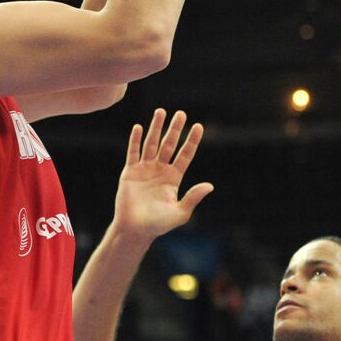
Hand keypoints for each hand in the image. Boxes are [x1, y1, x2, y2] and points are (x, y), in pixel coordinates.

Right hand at [113, 109, 213, 244]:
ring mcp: (144, 169)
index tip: (198, 126)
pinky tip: (139, 128)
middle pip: (169, 144)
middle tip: (181, 113)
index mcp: (174, 178)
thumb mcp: (180, 212)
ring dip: (156, 128)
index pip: (185, 154)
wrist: (134, 229)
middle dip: (175, 129)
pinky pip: (133, 152)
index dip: (192, 141)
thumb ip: (193, 197)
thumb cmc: (158, 224)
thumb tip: (210, 186)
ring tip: (161, 111)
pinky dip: (136, 140)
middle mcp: (160, 170)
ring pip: (151, 143)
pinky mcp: (130, 172)